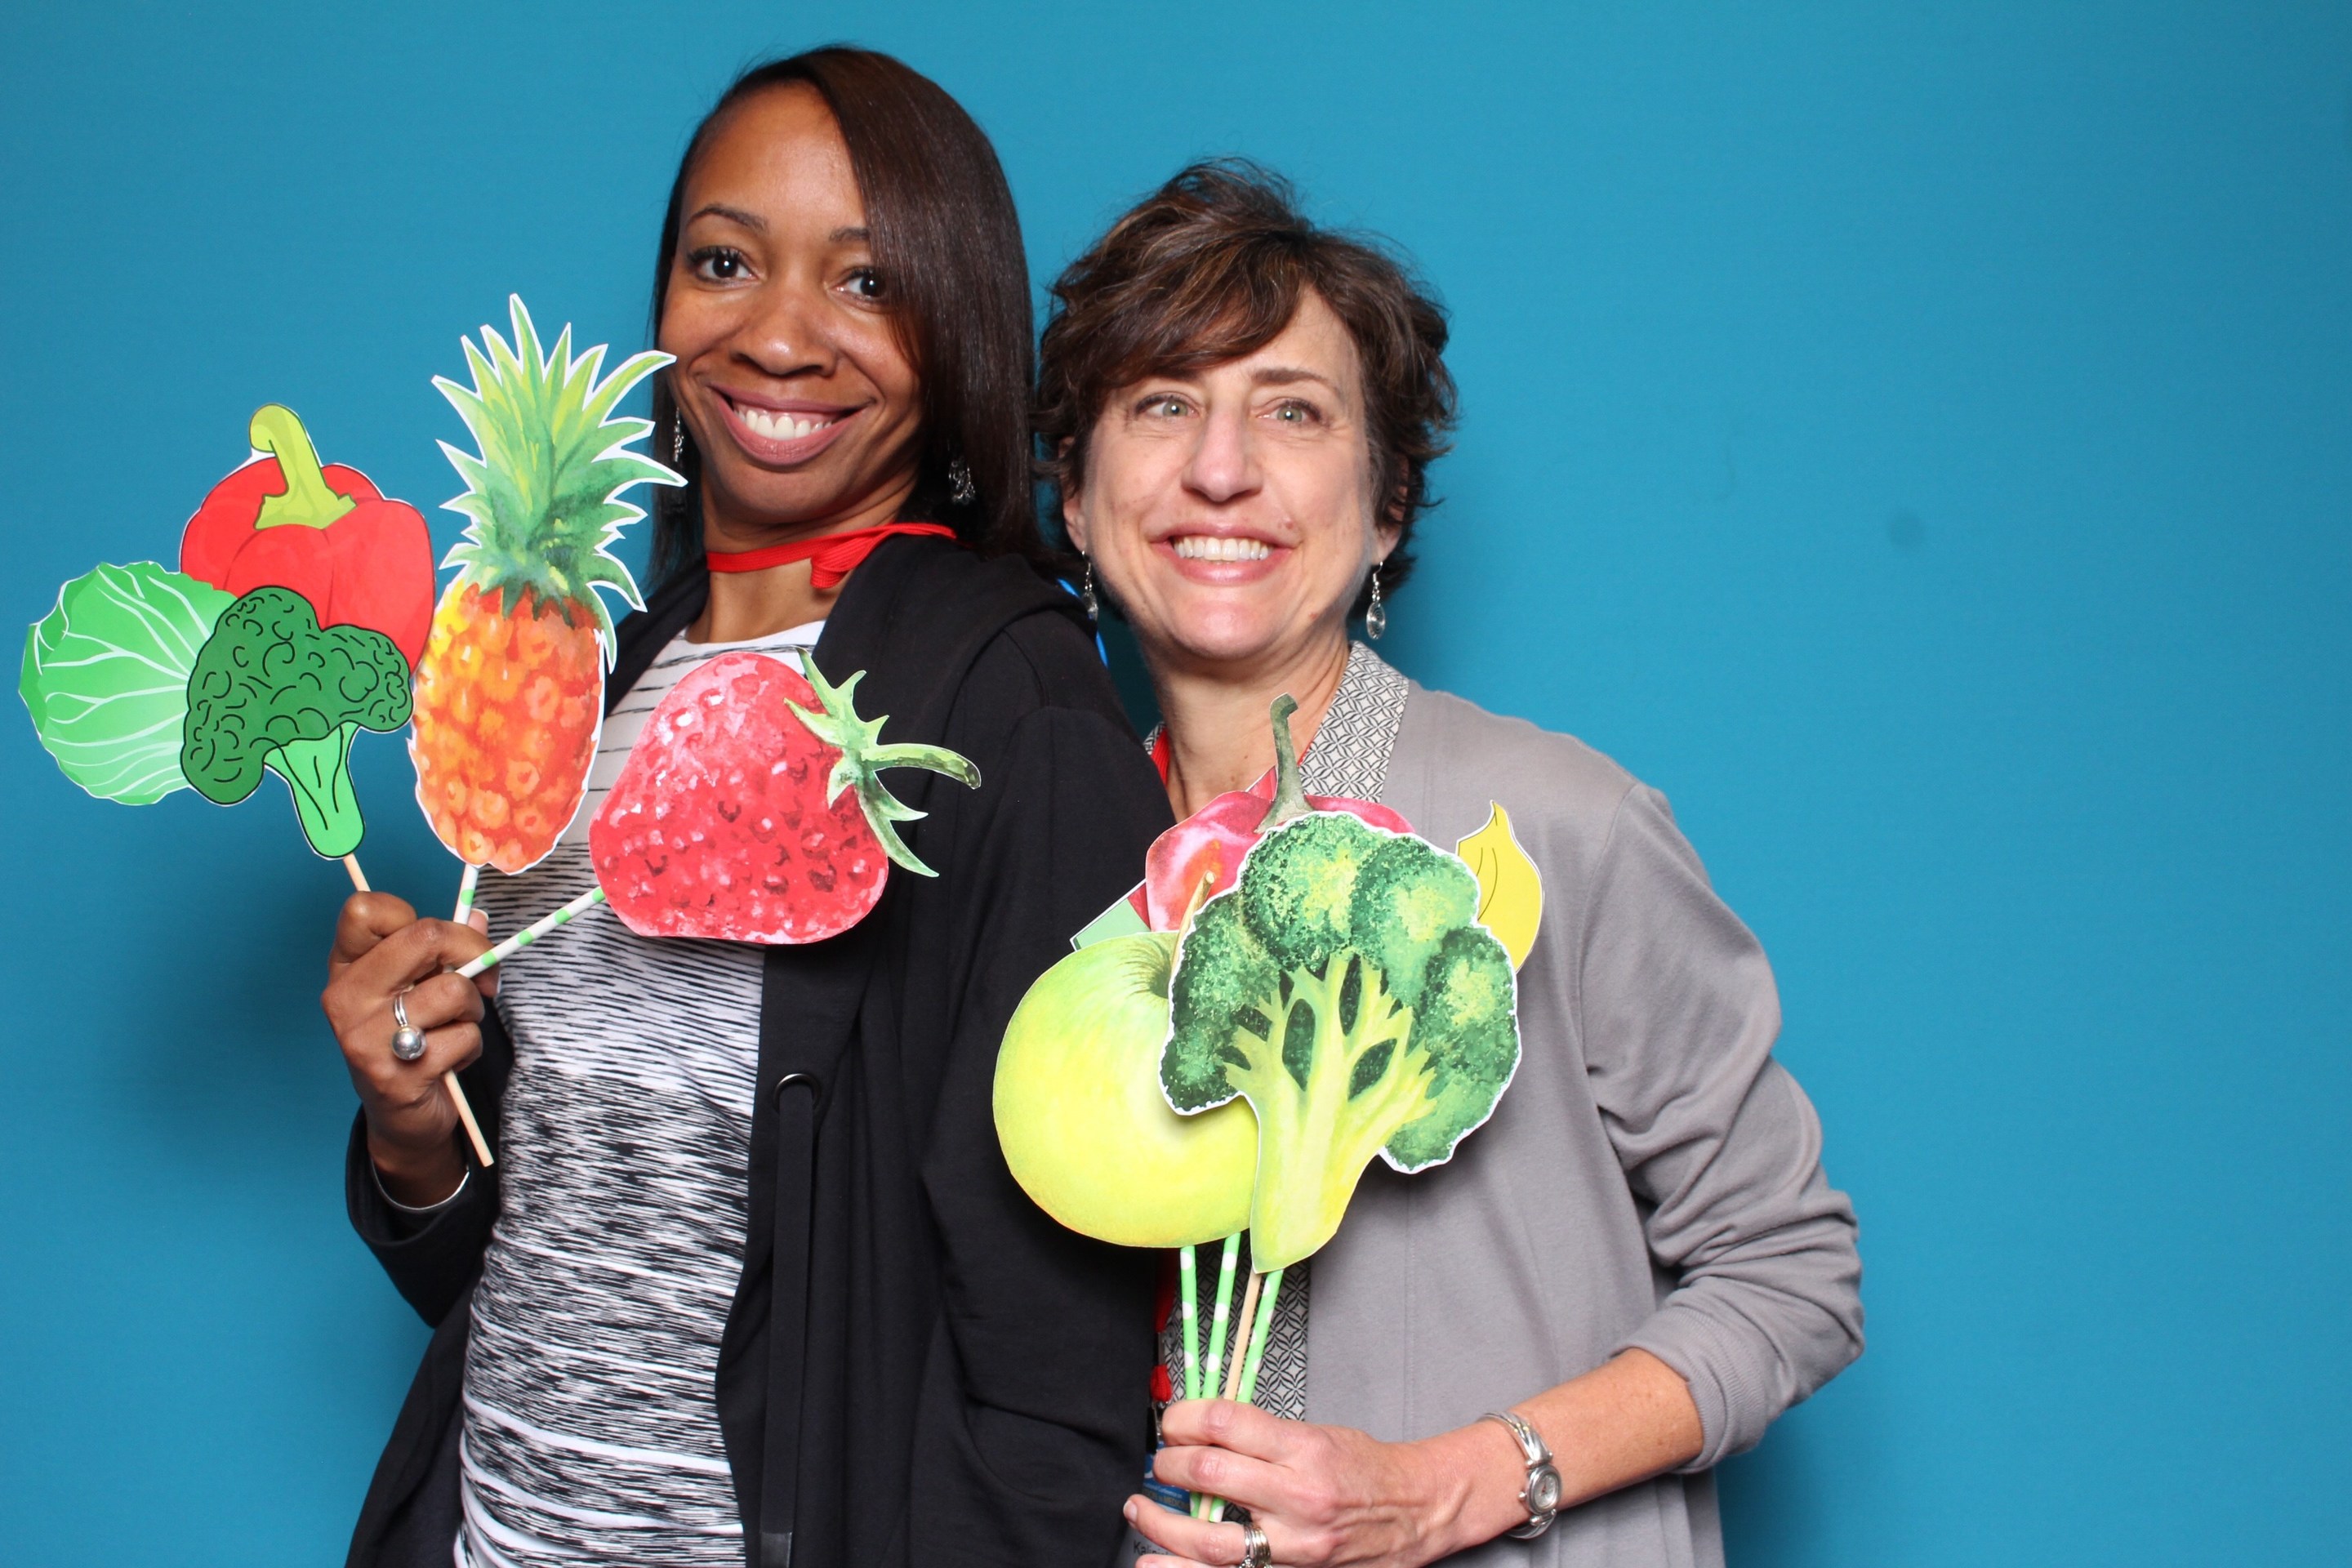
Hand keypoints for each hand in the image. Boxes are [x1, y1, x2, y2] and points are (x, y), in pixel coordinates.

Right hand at [321, 893, 495, 1204]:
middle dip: (473, 950)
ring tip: (457, 1025)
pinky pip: (462, 1037)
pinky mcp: (395, 1074)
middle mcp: (346, 998)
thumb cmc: (410, 1038)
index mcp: (346, 968)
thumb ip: (442, 949)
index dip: (416, 915)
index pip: (365, 910)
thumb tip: (479, 917)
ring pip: (453, 990)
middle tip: (484, 976)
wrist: (400, 1117)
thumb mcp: (417, 987)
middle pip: (425, 936)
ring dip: (473, 1009)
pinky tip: (449, 1059)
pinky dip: (470, 1046)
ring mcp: (366, 1037)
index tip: (439, 940)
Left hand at [1126, 1398, 1523, 1567]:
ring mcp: (1296, 1545)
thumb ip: (1261, 1435)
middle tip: (1158, 1465)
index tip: (1172, 1423)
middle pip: (1209, 1476)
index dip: (1184, 1419)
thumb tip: (1199, 1431)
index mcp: (1304, 1449)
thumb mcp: (1318, 1434)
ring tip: (1140, 1511)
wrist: (1418, 1510)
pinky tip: (1156, 1562)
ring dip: (1162, 1525)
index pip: (1225, 1424)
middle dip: (1168, 1467)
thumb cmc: (1366, 1469)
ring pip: (1209, 1541)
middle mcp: (1298, 1498)